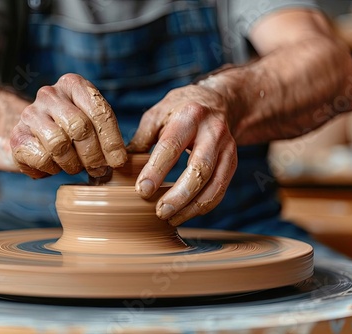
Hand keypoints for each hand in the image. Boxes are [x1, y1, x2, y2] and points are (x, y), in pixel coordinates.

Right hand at [10, 73, 126, 178]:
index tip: (119, 161)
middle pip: (79, 127)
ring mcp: (30, 113)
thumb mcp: (92, 124)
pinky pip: (42, 158)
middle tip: (99, 169)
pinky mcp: (17, 136)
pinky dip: (53, 169)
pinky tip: (55, 166)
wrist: (33, 138)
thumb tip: (119, 161)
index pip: (98, 110)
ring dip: (73, 164)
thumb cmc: (70, 132)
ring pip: (59, 144)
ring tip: (76, 167)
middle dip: (93, 155)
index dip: (111, 140)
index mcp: (73, 84)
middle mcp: (49, 93)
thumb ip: (107, 135)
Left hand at [128, 83, 237, 225]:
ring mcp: (227, 148)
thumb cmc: (180, 110)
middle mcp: (212, 131)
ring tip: (170, 219)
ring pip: (214, 184)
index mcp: (189, 116)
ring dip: (192, 207)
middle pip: (200, 169)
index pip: (171, 147)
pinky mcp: (232, 162)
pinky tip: (185, 213)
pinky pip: (220, 189)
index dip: (156, 171)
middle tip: (160, 213)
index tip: (142, 191)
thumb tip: (120, 166)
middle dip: (179, 195)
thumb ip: (141, 139)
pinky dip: (203, 206)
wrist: (218, 102)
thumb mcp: (157, 114)